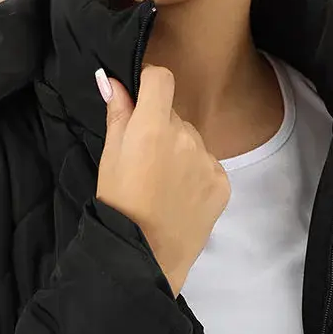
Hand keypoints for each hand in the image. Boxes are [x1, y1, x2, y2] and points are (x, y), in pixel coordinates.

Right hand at [95, 65, 229, 297]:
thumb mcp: (109, 157)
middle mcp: (186, 137)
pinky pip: (208, 165)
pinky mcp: (222, 183)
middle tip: (144, 162)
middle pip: (175, 115)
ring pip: (192, 141)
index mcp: (154, 126)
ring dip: (179, 152)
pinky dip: (195, 174)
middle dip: (160, 128)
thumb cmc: (119, 206)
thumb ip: (118, 114)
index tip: (142, 101)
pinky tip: (180, 197)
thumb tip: (114, 81)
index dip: (150, 83)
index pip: (162, 78)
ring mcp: (208, 160)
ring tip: (161, 185)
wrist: (145, 256)